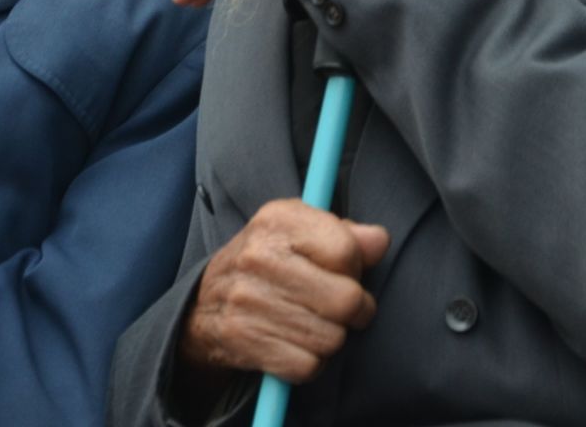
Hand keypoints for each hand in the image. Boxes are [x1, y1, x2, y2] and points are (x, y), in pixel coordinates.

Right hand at [180, 199, 389, 383]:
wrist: (205, 305)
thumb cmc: (269, 263)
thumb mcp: (301, 233)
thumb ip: (347, 235)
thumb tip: (380, 241)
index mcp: (278, 219)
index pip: (346, 251)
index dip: (356, 268)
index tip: (344, 272)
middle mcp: (259, 256)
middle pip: (346, 300)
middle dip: (355, 311)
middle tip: (343, 309)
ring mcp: (248, 299)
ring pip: (331, 338)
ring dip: (331, 338)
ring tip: (314, 324)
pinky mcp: (243, 339)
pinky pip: (308, 366)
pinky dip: (310, 362)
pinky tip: (295, 344)